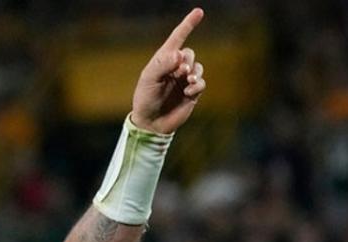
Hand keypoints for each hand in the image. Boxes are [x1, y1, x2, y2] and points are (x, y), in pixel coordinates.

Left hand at [130, 8, 206, 133]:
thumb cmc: (145, 99)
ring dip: (194, 73)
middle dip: (186, 61)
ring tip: (187, 82)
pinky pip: (202, 83)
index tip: (199, 11)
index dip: (188, 24)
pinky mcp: (192, 93)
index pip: (177, 38)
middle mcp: (175, 68)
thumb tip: (179, 54)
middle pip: (189, 53)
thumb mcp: (148, 80)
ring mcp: (185, 80)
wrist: (151, 122)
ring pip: (198, 67)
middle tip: (179, 72)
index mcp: (163, 60)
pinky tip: (188, 93)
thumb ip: (162, 65)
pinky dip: (197, 86)